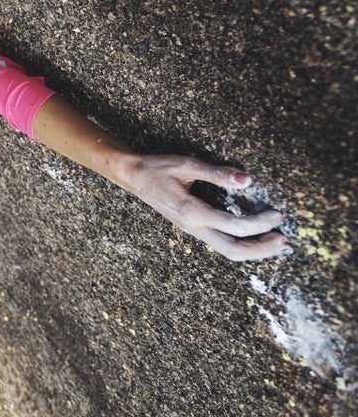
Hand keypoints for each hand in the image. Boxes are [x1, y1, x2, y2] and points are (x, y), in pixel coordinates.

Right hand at [123, 155, 288, 260]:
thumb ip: (217, 173)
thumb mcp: (186, 164)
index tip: (278, 214)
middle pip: (233, 250)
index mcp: (192, 212)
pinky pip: (222, 244)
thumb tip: (247, 179)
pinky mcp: (194, 228)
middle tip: (285, 240)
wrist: (132, 177)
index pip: (234, 226)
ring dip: (254, 251)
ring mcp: (193, 230)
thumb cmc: (157, 168)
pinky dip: (243, 246)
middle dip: (262, 249)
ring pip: (228, 252)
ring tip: (276, 245)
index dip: (260, 223)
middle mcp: (193, 227)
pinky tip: (255, 240)